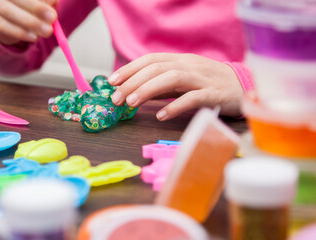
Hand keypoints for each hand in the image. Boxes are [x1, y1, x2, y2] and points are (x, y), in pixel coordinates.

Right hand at [0, 0, 58, 44]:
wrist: (13, 26)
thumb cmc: (31, 10)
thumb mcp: (42, 4)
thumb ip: (48, 2)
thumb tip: (53, 1)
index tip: (53, 4)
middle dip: (36, 8)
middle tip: (53, 18)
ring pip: (8, 11)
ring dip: (30, 22)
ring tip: (47, 31)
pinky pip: (5, 27)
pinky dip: (21, 33)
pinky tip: (34, 37)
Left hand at [108, 53, 243, 120]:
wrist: (244, 86)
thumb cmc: (210, 83)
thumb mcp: (184, 79)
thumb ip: (163, 84)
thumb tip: (136, 90)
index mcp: (180, 60)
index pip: (150, 60)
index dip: (129, 69)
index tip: (112, 81)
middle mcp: (189, 65)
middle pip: (157, 68)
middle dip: (133, 82)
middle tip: (117, 98)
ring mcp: (201, 79)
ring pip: (172, 78)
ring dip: (148, 89)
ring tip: (131, 103)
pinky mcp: (213, 94)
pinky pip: (193, 98)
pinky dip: (175, 106)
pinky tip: (161, 115)